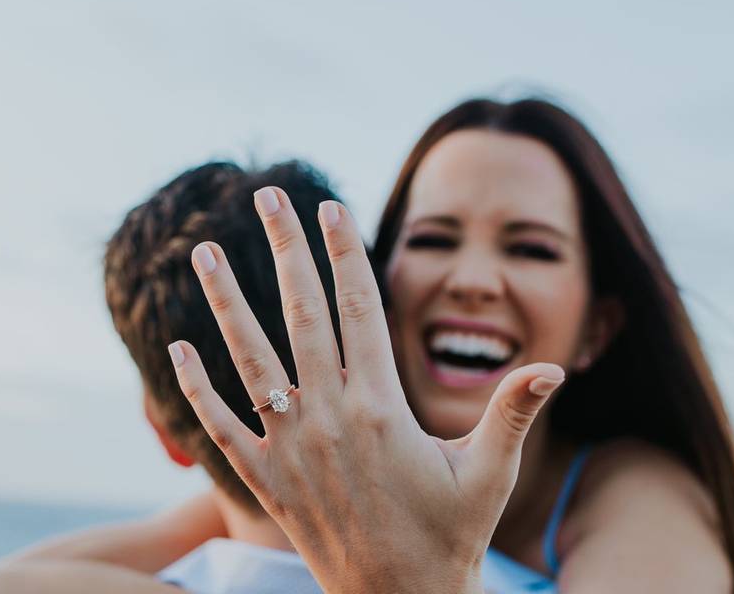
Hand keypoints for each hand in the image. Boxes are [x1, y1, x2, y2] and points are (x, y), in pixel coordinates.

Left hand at [168, 187, 564, 593]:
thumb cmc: (451, 537)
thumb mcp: (490, 474)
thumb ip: (511, 413)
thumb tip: (554, 366)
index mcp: (380, 406)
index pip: (358, 307)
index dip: (344, 251)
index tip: (330, 206)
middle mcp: (327, 417)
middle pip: (300, 312)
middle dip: (284, 248)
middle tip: (267, 196)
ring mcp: (290, 447)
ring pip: (249, 358)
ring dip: (225, 302)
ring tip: (202, 252)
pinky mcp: (266, 481)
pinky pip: (222, 427)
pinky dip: (197, 388)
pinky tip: (179, 348)